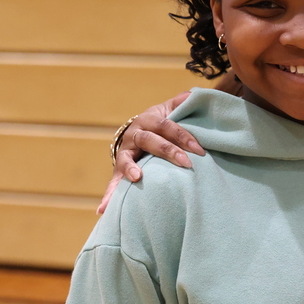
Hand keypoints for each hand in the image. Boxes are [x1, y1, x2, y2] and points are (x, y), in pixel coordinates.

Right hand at [97, 91, 202, 213]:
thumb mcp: (172, 110)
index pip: (168, 126)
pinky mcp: (118, 169)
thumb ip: (184, 104)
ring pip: (125, 159)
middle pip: (150, 141)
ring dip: (130, 169)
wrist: (140, 132)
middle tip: (186, 163)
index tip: (200, 150)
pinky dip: (108, 196)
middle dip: (168, 151)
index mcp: (150, 119)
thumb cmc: (163, 123)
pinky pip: (112, 183)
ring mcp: (125, 152)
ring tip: (137, 179)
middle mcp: (135, 134)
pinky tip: (102, 210)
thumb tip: (194, 94)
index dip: (184, 136)